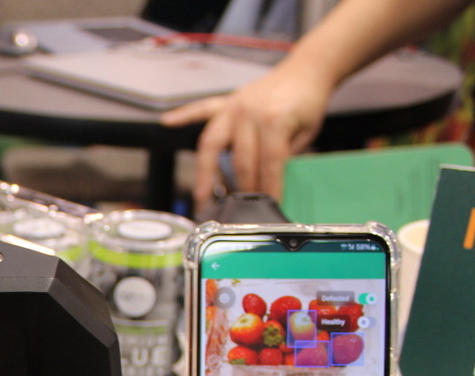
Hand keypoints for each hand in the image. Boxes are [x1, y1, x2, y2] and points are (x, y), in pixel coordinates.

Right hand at [161, 67, 334, 206]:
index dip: (270, 187)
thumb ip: (286, 155)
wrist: (306, 68)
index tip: (269, 205)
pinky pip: (201, 109)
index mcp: (274, 119)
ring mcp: (234, 107)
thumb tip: (270, 184)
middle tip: (242, 209)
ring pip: (212, 143)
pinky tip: (167, 122)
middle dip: (242, 187)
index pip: (269, 162)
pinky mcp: (226, 102)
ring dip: (205, 172)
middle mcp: (248, 113)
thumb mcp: (306, 132)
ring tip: (200, 195)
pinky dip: (183, 115)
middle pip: (240, 160)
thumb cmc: (307, 102)